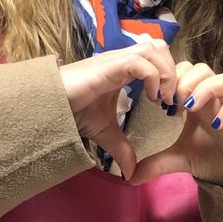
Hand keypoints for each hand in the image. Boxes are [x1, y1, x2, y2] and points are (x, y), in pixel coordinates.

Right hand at [58, 39, 176, 181]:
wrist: (49, 106)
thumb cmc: (73, 111)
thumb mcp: (105, 132)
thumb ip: (121, 148)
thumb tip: (131, 173)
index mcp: (124, 69)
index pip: (157, 58)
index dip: (170, 76)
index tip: (172, 104)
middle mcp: (123, 59)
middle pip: (160, 48)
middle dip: (173, 70)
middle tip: (173, 100)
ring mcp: (117, 60)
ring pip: (154, 49)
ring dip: (166, 73)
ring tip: (164, 99)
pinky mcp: (110, 65)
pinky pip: (140, 62)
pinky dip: (153, 77)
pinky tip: (152, 99)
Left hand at [127, 61, 222, 195]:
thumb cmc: (213, 159)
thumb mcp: (179, 159)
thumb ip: (156, 163)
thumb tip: (129, 177)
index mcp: (199, 100)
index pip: (186, 71)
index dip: (172, 79)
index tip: (159, 101)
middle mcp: (218, 99)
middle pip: (205, 69)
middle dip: (186, 81)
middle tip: (174, 103)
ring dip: (206, 89)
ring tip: (192, 109)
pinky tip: (216, 125)